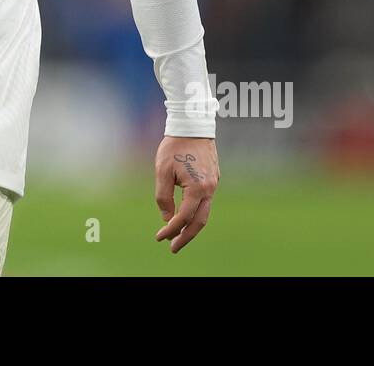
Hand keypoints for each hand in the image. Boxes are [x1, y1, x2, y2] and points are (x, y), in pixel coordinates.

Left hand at [154, 136, 218, 253]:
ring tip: (178, 236)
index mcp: (198, 188)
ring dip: (191, 226)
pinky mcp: (214, 178)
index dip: (171, 229)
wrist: (193, 124)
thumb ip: (163, 197)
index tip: (159, 237)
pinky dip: (196, 213)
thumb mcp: (162, 171)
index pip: (183, 217)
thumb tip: (167, 219)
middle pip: (199, 221)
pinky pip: (206, 201)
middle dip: (186, 236)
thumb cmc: (175, 146)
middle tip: (173, 248)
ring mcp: (214, 184)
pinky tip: (186, 216)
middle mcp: (210, 188)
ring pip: (204, 212)